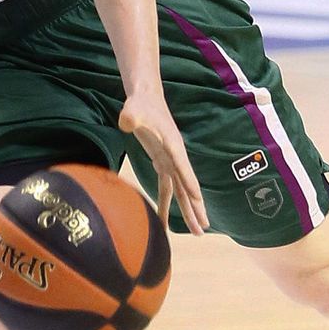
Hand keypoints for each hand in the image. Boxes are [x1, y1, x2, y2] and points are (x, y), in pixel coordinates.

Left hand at [119, 91, 207, 235]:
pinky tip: (165, 218)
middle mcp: (175, 156)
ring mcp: (170, 160)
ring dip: (186, 211)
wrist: (146, 97)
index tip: (198, 201)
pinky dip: (167, 202)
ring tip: (196, 232)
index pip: (183, 168)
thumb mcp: (134, 109)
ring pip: (180, 191)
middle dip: (194, 209)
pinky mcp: (162, 161)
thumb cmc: (140, 103)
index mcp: (172, 145)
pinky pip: (166, 186)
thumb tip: (126, 122)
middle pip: (187, 186)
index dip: (190, 184)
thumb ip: (131, 116)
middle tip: (202, 230)